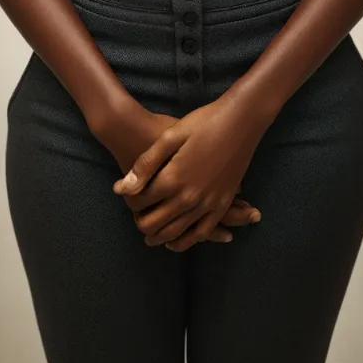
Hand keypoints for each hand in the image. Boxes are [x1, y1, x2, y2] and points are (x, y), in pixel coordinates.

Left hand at [113, 92, 266, 251]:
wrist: (241, 121)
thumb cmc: (203, 123)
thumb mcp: (170, 136)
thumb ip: (145, 164)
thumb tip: (121, 189)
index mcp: (172, 178)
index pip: (140, 200)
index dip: (130, 199)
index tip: (127, 195)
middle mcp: (189, 197)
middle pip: (156, 222)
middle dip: (142, 223)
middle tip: (136, 220)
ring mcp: (208, 203)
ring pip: (177, 232)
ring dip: (160, 237)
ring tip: (150, 237)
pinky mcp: (222, 204)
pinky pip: (202, 232)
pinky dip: (187, 241)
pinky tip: (177, 241)